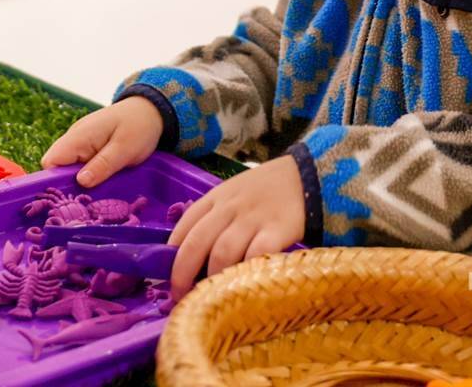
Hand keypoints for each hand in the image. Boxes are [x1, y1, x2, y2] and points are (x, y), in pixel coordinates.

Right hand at [41, 97, 163, 187]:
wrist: (150, 110)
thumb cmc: (139, 126)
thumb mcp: (125, 148)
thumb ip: (103, 164)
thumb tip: (80, 182)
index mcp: (79, 137)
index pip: (51, 162)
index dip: (55, 181)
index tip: (72, 198)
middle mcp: (74, 139)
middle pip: (57, 168)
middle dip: (70, 185)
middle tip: (89, 200)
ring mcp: (81, 144)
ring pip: (69, 169)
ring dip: (81, 183)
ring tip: (97, 195)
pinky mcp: (89, 149)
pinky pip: (80, 166)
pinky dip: (88, 177)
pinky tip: (102, 185)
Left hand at [167, 156, 306, 298]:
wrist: (305, 176)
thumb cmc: (264, 192)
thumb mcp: (232, 195)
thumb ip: (213, 218)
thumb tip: (188, 255)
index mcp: (215, 198)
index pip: (184, 226)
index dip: (170, 255)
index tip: (166, 277)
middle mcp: (229, 208)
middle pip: (196, 242)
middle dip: (182, 273)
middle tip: (180, 296)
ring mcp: (253, 219)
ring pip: (222, 251)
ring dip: (212, 277)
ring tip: (210, 296)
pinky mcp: (278, 229)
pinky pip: (256, 254)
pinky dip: (246, 271)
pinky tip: (242, 285)